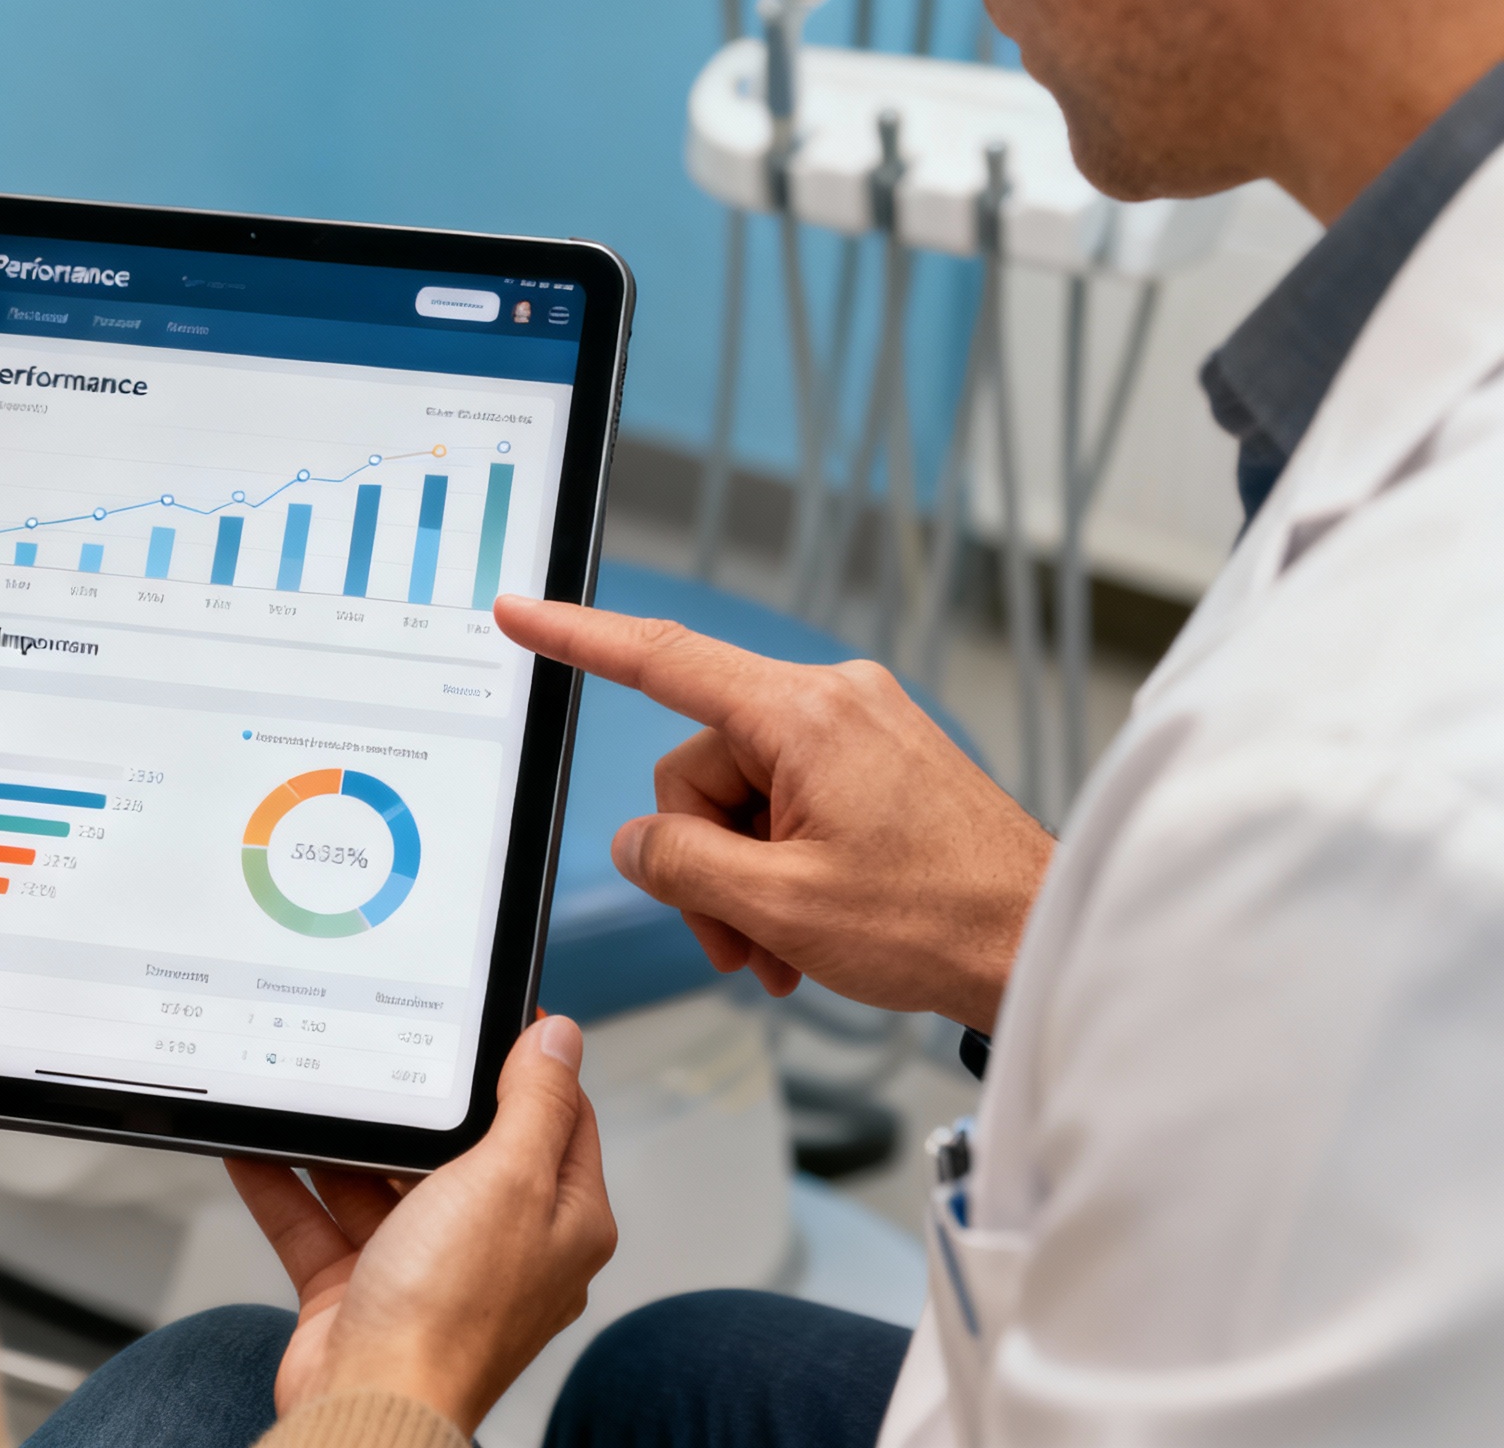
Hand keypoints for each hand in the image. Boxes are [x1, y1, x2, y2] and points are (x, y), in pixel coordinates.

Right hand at [226, 1015, 615, 1436]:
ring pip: (383, 1182)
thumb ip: (535, 1103)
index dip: (530, 1063)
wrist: (369, 1410)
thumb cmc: (451, 1312)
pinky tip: (257, 1147)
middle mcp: (499, 1245)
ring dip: (343, 1144)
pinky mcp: (361, 1292)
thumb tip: (560, 1039)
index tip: (490, 1018)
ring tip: (314, 1089)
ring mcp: (427, 1269)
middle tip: (389, 1047)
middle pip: (463, 1147)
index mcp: (560, 1220)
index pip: (559, 1118)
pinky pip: (320, 1223)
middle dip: (421, 1104)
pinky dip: (287, 1187)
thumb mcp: (509, 1179)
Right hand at [492, 597, 1053, 1033]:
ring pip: (741, 796)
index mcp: (803, 714)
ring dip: (745, 879)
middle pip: (700, 767)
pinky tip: (807, 928)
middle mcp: (831, 700)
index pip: (662, 660)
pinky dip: (781, 867)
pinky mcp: (875, 758)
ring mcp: (857, 727)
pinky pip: (788, 800)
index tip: (522, 613)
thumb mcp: (781, 907)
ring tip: (783, 949)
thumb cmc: (942, 922)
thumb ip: (682, 865)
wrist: (1040, 945)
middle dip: (704, 862)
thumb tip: (638, 845)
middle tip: (742, 941)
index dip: (578, 636)